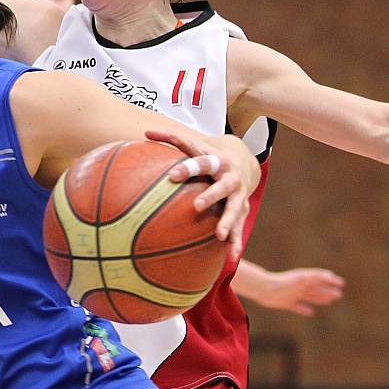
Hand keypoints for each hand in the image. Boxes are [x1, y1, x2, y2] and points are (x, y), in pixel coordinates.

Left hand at [147, 130, 254, 260]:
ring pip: (234, 209)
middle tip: (196, 206)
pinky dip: (236, 242)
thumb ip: (171, 138)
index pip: (202, 163)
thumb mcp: (194, 144)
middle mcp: (231, 178)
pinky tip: (232, 257)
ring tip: (219, 235)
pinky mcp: (242, 209)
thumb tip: (145, 131)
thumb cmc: (209, 154)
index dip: (188, 168)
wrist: (244, 160)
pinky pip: (239, 227)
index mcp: (218, 160)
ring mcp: (239, 195)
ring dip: (228, 222)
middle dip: (211, 196)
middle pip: (222, 187)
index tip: (172, 176)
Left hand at [253, 267, 344, 315]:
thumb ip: (316, 276)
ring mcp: (293, 294)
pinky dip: (304, 309)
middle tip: (339, 295)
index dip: (331, 280)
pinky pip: (298, 307)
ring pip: (310, 297)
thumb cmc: (283, 283)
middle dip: (328, 291)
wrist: (264, 289)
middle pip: (317, 288)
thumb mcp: (302, 278)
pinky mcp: (286, 303)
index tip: (342, 283)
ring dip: (320, 299)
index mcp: (304, 278)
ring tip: (330, 301)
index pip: (320, 278)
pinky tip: (310, 313)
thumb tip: (330, 275)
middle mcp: (299, 286)